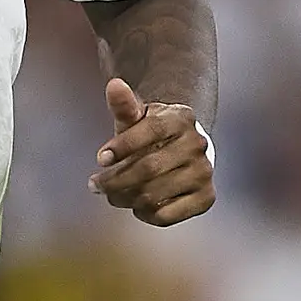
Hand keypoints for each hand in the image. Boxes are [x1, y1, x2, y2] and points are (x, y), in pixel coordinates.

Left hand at [91, 77, 214, 225]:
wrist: (182, 152)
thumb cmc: (151, 135)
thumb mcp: (138, 118)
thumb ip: (124, 106)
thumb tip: (114, 85)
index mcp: (181, 118)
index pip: (149, 131)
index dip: (121, 146)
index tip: (99, 159)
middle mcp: (198, 144)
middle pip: (148, 168)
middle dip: (114, 180)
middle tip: (95, 185)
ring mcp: (204, 172)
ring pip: (153, 194)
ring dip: (123, 198)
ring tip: (111, 195)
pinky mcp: (206, 197)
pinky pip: (165, 215)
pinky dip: (144, 214)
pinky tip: (136, 206)